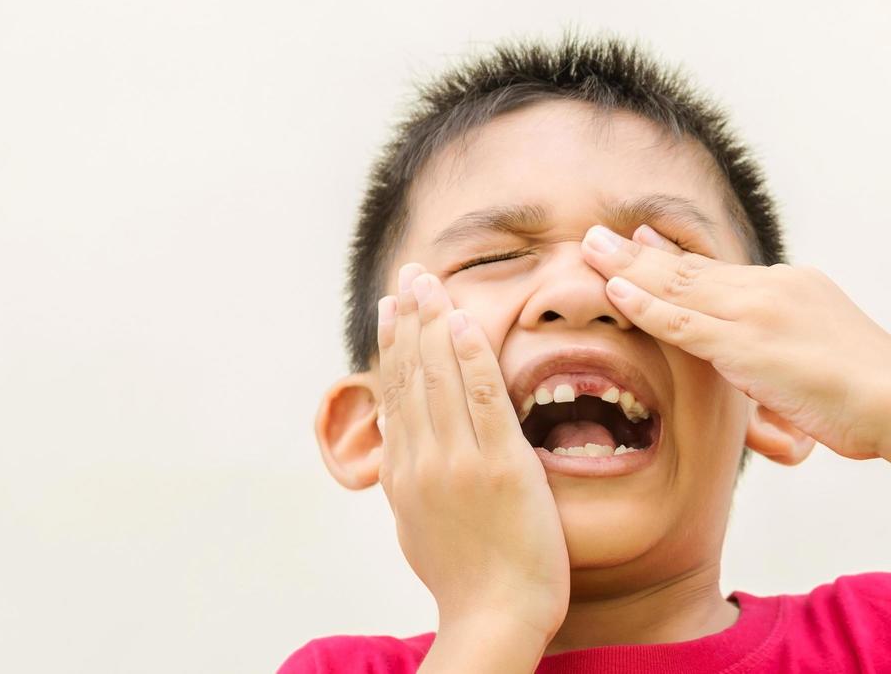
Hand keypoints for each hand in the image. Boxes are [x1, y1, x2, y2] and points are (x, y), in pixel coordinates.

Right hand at [377, 262, 569, 643]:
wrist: (493, 618)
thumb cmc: (467, 579)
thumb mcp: (419, 527)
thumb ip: (410, 483)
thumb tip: (402, 453)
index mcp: (403, 475)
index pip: (395, 393)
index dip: (393, 343)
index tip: (391, 306)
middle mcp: (422, 461)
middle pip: (412, 374)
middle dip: (410, 317)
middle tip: (409, 274)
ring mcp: (458, 462)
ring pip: (440, 377)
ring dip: (435, 323)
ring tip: (430, 282)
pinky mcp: (499, 466)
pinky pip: (483, 398)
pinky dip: (471, 357)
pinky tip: (464, 323)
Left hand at [580, 224, 890, 463]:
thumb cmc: (874, 399)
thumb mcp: (826, 363)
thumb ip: (788, 363)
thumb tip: (769, 384)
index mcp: (792, 288)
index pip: (720, 269)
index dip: (674, 254)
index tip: (641, 236)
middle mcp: (771, 289)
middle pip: (691, 267)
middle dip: (638, 251)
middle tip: (597, 234)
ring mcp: (758, 314)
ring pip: (679, 285)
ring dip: (627, 267)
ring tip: (588, 248)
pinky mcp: (748, 346)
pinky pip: (684, 323)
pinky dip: (647, 306)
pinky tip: (615, 293)